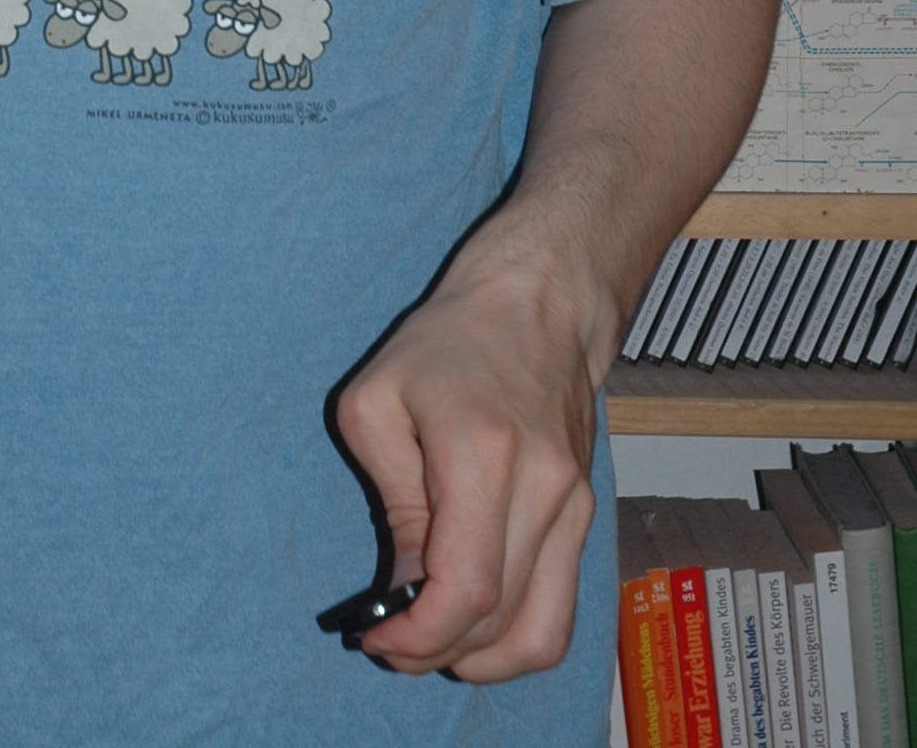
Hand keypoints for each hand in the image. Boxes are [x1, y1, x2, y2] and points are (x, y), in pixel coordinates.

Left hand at [331, 222, 605, 683]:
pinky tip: (473, 624)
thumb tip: (405, 589)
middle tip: (391, 641)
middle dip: (436, 652)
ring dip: (481, 659)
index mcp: (482, 453)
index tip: (377, 639)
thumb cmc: (446, 344)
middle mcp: (544, 489)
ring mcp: (576, 507)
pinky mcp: (587, 518)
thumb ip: (390, 503)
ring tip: (433, 640)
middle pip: (500, 621)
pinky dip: (515, 639)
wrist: (539, 304)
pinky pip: (560, 611)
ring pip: (540, 633)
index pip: (466, 588)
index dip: (420, 635)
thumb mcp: (377, 403)